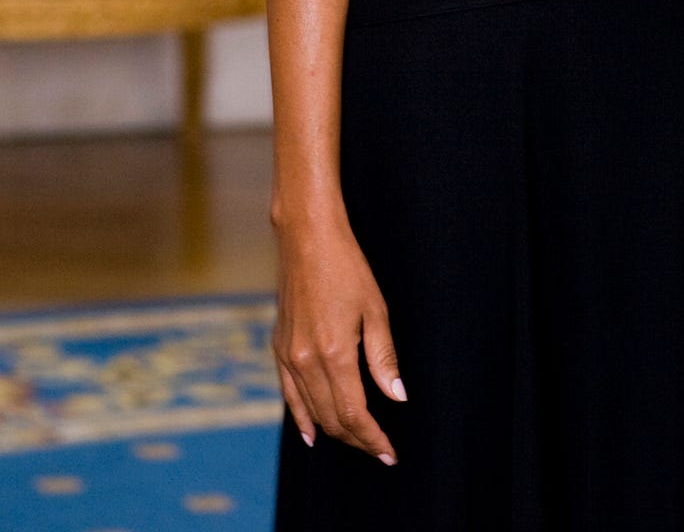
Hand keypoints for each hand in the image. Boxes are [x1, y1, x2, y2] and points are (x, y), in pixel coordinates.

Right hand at [272, 208, 405, 460]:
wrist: (306, 237)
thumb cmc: (347, 266)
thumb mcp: (375, 308)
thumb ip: (384, 357)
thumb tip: (397, 396)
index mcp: (334, 353)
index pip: (354, 414)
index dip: (373, 438)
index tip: (389, 452)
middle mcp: (306, 361)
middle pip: (332, 419)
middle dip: (357, 439)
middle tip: (380, 448)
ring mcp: (288, 356)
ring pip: (311, 411)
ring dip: (334, 431)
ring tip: (357, 441)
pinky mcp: (279, 348)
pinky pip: (289, 395)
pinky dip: (301, 418)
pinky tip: (311, 433)